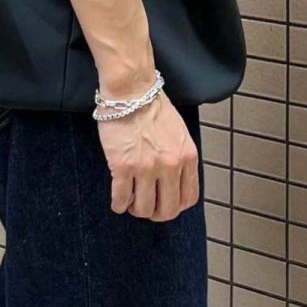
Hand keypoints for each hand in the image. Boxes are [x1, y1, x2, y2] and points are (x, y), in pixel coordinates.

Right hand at [96, 92, 200, 221]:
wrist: (132, 92)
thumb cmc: (153, 109)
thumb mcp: (180, 135)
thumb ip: (181, 158)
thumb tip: (174, 181)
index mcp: (187, 158)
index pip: (188, 198)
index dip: (175, 206)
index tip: (166, 204)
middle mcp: (170, 166)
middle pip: (167, 209)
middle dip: (156, 214)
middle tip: (146, 208)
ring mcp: (146, 168)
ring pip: (144, 209)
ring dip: (136, 210)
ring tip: (131, 203)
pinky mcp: (123, 167)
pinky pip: (121, 198)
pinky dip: (119, 205)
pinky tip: (118, 203)